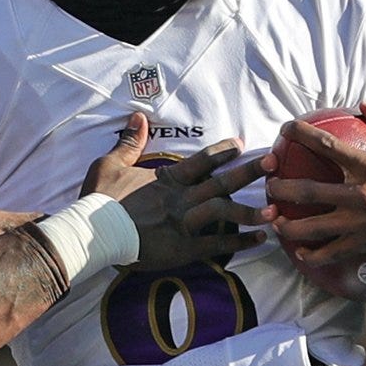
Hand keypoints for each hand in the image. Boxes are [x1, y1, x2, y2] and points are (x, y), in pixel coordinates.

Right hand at [88, 114, 266, 269]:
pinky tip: (260, 239)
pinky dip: (240, 242)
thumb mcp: (110, 164)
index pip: (202, 161)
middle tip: (275, 164)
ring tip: (275, 209)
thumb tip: (138, 117)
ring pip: (224, 213)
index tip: (240, 145)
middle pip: (222, 182)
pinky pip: (217, 244)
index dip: (222, 152)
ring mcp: (184, 223)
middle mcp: (181, 198)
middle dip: (250, 172)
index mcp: (167, 179)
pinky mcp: (183, 247)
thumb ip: (129, 142)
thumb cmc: (99, 199)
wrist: (91, 233)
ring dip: (250, 210)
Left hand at [264, 102, 365, 262]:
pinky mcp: (365, 243)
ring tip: (275, 221)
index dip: (303, 135)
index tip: (285, 129)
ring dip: (288, 225)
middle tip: (269, 185)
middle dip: (281, 188)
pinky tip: (300, 251)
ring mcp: (361, 222)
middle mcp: (362, 194)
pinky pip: (331, 252)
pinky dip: (312, 255)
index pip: (330, 146)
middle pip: (309, 191)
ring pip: (313, 227)